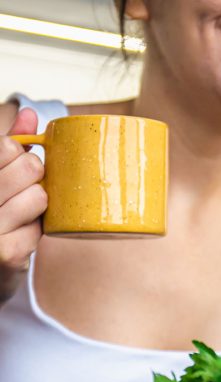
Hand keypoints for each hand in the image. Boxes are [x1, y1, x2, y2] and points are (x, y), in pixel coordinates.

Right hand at [0, 108, 45, 274]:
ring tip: (17, 212)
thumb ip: (8, 145)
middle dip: (33, 176)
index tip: (10, 166)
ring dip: (36, 204)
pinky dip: (34, 230)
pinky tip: (16, 234)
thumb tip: (31, 113)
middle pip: (29, 167)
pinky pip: (41, 228)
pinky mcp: (6, 255)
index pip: (7, 146)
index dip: (18, 154)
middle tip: (18, 189)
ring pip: (40, 197)